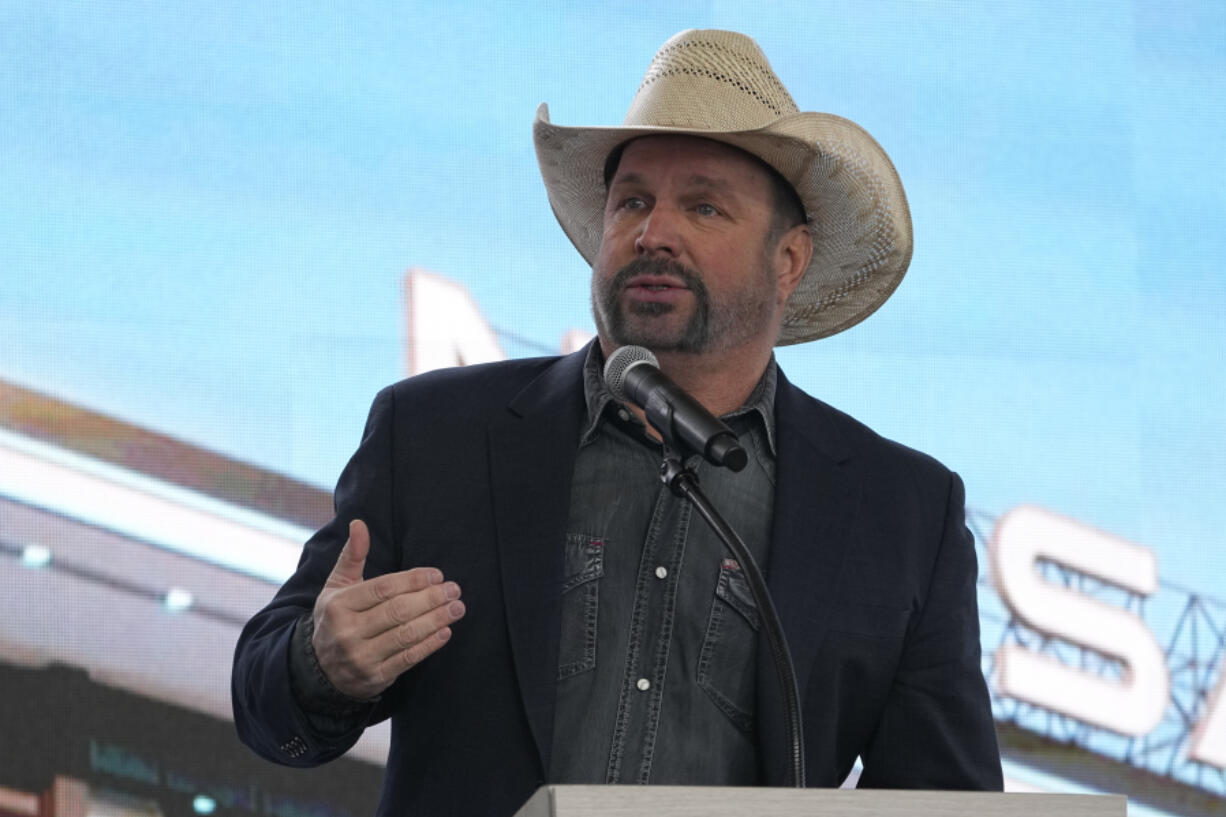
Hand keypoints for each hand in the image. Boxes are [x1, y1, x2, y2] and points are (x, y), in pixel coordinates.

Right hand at [311, 519, 464, 698]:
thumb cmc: (335, 618)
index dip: (413, 580)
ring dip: (436, 620)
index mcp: (339, 605)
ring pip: (406, 635)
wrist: (318, 668)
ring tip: (457, 608)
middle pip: (398, 611)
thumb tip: (359, 523)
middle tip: (454, 590)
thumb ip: (352, 555)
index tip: (437, 575)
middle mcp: (347, 632)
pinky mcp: (374, 677)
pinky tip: (445, 632)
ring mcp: (360, 657)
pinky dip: (429, 645)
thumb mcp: (337, 586)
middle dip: (431, 599)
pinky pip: (407, 659)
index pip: (383, 589)